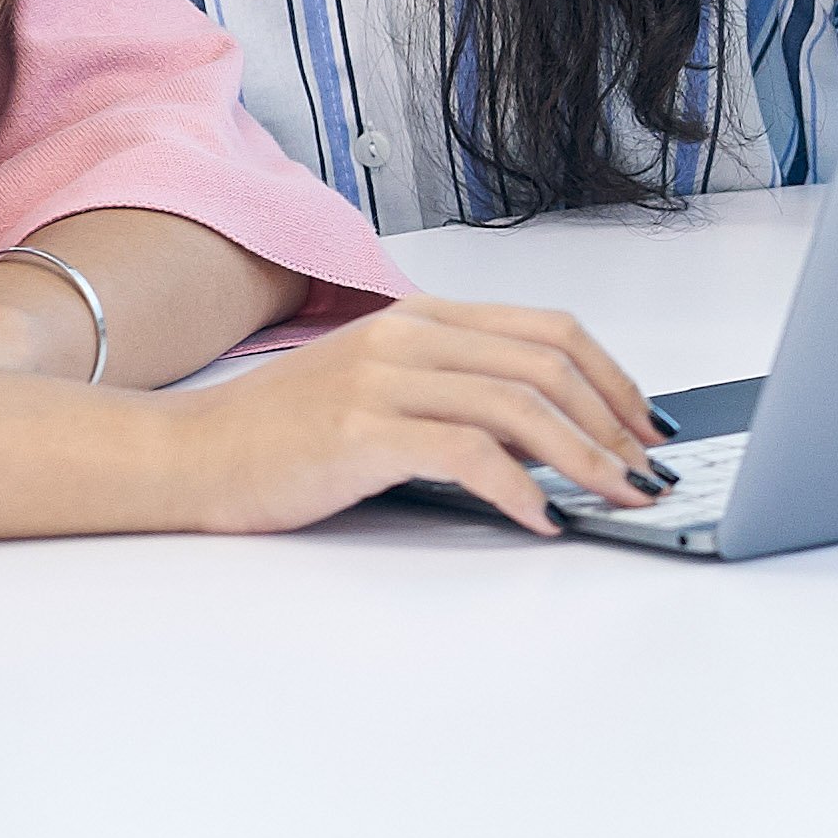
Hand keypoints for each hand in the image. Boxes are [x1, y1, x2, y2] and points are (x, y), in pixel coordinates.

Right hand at [154, 293, 667, 538]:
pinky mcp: (362, 431)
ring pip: (519, 405)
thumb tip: (549, 435)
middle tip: (648, 472)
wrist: (190, 455)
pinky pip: (468, 453)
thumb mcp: (380, 390)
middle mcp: (409, 336)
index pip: (548, 329)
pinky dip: (520, 489)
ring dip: (585, 459)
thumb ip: (455, 392)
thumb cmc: (282, 434)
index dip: (611, 378)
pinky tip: (541, 519)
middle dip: (613, 422)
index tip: (645, 426)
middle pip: (547, 363)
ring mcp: (384, 379)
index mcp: (421, 318)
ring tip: (617, 500)